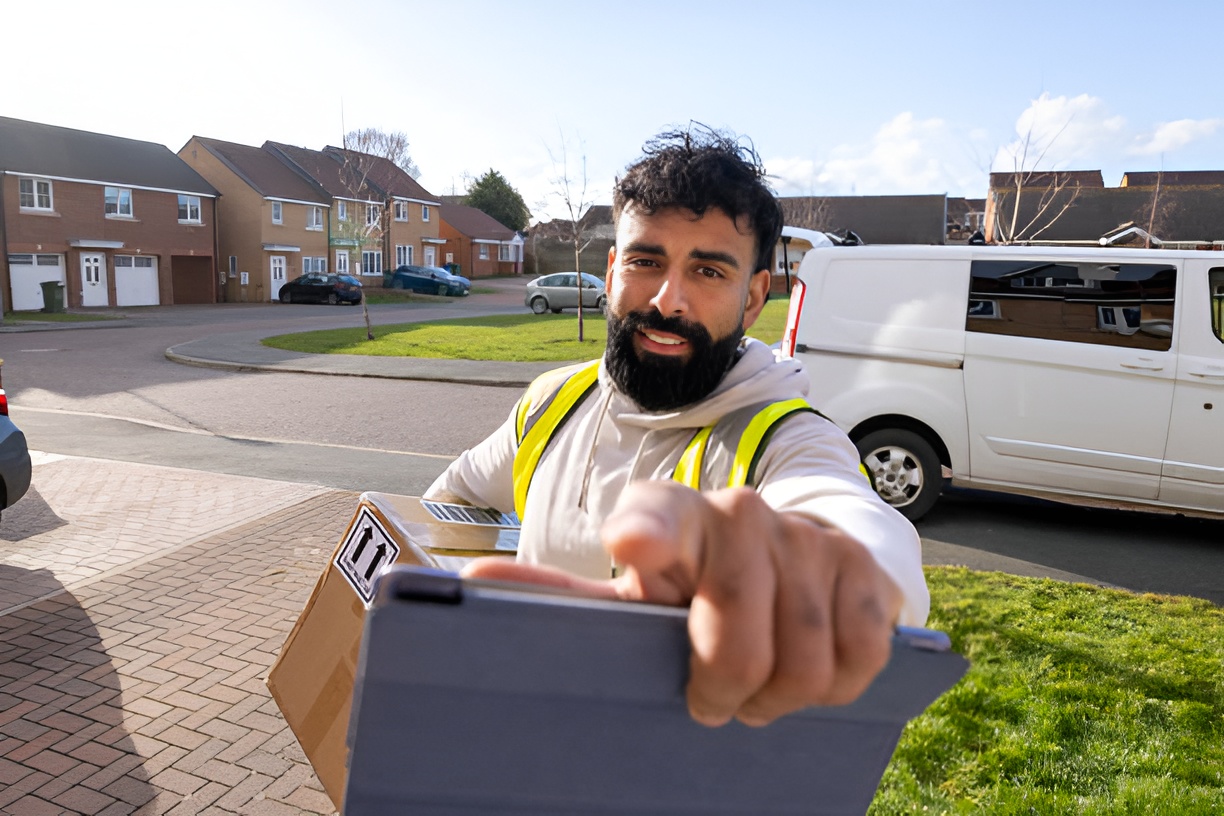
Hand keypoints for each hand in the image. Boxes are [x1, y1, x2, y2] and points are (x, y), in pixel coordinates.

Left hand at [461, 480, 902, 726]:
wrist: (796, 554)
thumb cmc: (698, 584)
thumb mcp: (630, 596)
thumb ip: (562, 598)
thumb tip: (470, 586)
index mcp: (670, 520)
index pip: (657, 520)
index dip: (648, 535)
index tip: (633, 552)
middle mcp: (740, 515)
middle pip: (739, 648)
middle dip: (725, 694)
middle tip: (712, 700)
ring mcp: (807, 538)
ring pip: (803, 664)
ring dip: (780, 698)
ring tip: (760, 689)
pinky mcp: (863, 567)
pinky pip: (858, 659)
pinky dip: (835, 686)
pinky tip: (812, 671)